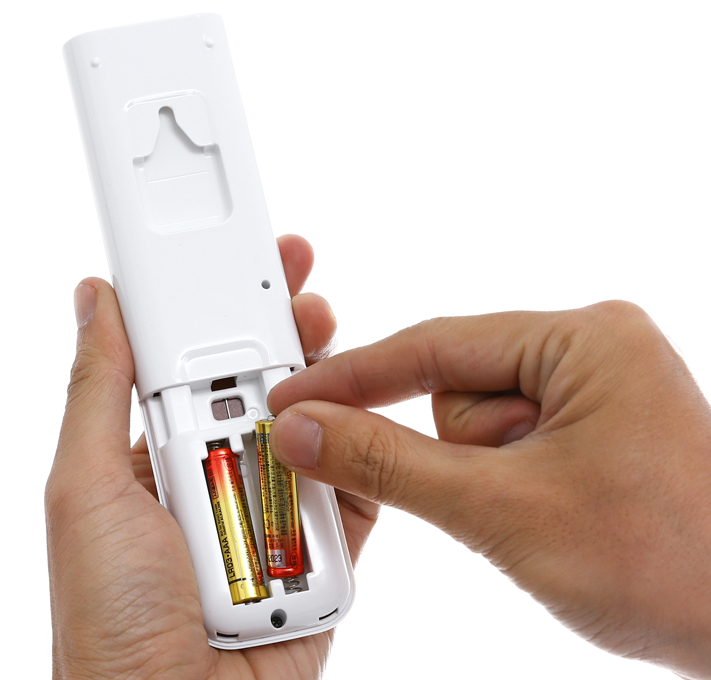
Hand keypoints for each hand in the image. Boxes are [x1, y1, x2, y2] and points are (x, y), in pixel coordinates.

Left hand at [47, 236, 377, 679]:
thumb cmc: (110, 619)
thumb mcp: (85, 487)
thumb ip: (98, 388)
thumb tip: (92, 298)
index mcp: (153, 456)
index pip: (196, 362)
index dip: (225, 308)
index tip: (255, 262)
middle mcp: (215, 480)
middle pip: (266, 389)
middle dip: (289, 337)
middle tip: (305, 290)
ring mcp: (270, 518)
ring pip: (317, 434)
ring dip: (332, 391)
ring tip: (334, 350)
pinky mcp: (321, 558)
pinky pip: (357, 496)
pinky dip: (369, 463)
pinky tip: (373, 422)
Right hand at [267, 301, 710, 678]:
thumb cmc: (673, 564)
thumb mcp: (501, 510)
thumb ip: (388, 462)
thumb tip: (308, 429)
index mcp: (584, 339)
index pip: (433, 344)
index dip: (352, 376)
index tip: (291, 399)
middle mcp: (592, 354)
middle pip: (455, 390)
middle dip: (455, 455)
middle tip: (492, 505)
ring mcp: (596, 396)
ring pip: (476, 428)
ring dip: (483, 480)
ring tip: (540, 524)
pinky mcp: (592, 436)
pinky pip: (506, 449)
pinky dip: (498, 486)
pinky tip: (541, 522)